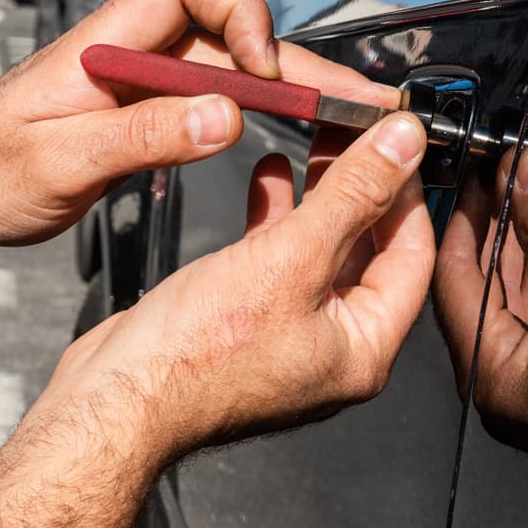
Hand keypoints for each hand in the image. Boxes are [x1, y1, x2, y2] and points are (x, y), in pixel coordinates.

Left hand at [0, 0, 400, 248]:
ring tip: (344, 119)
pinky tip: (290, 134)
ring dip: (286, 91)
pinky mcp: (146, 112)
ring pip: (230, 69)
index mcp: (103, 41)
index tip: (259, 70)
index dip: (238, 12)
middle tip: (350, 100)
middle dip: (291, 61)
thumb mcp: (57, 161)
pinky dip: (257, 115)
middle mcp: (129, 52)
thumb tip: (221, 118)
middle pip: (227, 30)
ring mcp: (141, 82)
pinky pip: (214, 101)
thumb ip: (139, 138)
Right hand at [33, 114, 433, 460]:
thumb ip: (351, 197)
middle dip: (364, 185)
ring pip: (321, 250)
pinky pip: (278, 260)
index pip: (412, 256)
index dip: (409, 191)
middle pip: (368, 250)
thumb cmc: (195, 358)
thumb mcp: (289, 259)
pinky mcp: (247, 322)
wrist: (116, 397)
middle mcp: (333, 348)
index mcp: (364, 349)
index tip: (401, 141)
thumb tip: (402, 146)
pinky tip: (268, 177)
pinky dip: (277, 216)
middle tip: (360, 130)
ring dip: (321, 194)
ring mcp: (288, 335)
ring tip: (320, 140)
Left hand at [434, 146, 527, 508]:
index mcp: (486, 370)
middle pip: (475, 282)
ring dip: (516, 241)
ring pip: (505, 294)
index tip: (479, 167)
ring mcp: (520, 379)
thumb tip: (525, 171)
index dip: (465, 215)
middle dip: (490, 222)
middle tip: (502, 168)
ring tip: (525, 185)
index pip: (453, 275)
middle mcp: (491, 377)